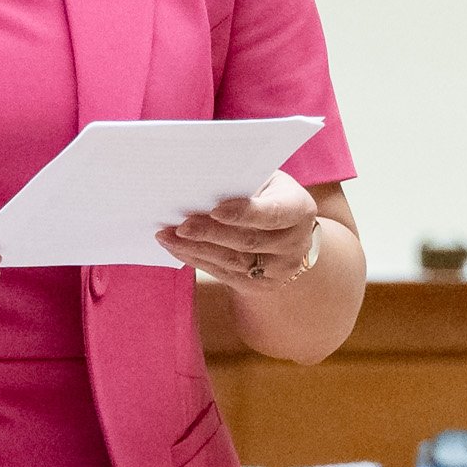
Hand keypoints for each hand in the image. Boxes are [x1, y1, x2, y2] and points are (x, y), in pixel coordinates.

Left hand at [158, 171, 318, 285]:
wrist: (290, 231)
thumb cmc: (270, 194)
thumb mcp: (267, 181)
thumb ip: (243, 183)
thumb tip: (200, 183)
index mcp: (300, 209)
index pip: (273, 214)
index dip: (244, 213)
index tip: (214, 209)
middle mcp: (295, 243)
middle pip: (248, 241)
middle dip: (210, 233)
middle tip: (180, 225)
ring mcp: (280, 269)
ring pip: (233, 261)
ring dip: (196, 249)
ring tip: (167, 237)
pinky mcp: (261, 286)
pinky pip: (225, 275)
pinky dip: (198, 261)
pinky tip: (178, 249)